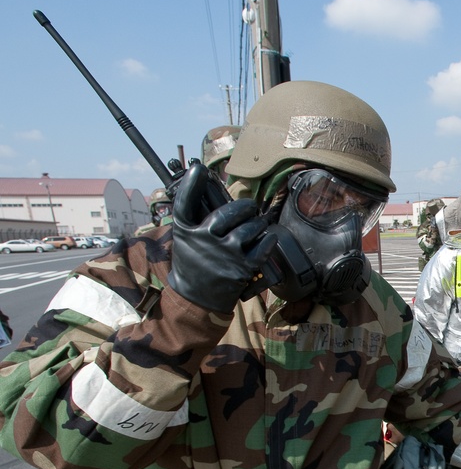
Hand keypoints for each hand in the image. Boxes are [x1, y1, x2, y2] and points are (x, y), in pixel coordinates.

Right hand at [168, 166, 275, 312]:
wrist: (197, 300)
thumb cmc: (193, 264)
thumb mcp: (185, 239)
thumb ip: (195, 218)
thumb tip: (207, 191)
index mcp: (187, 232)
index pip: (185, 203)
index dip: (191, 184)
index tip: (199, 168)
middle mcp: (205, 240)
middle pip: (228, 212)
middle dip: (244, 206)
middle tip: (250, 206)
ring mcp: (226, 254)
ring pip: (250, 228)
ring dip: (257, 223)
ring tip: (257, 223)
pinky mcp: (243, 268)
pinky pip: (263, 246)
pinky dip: (268, 239)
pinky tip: (268, 237)